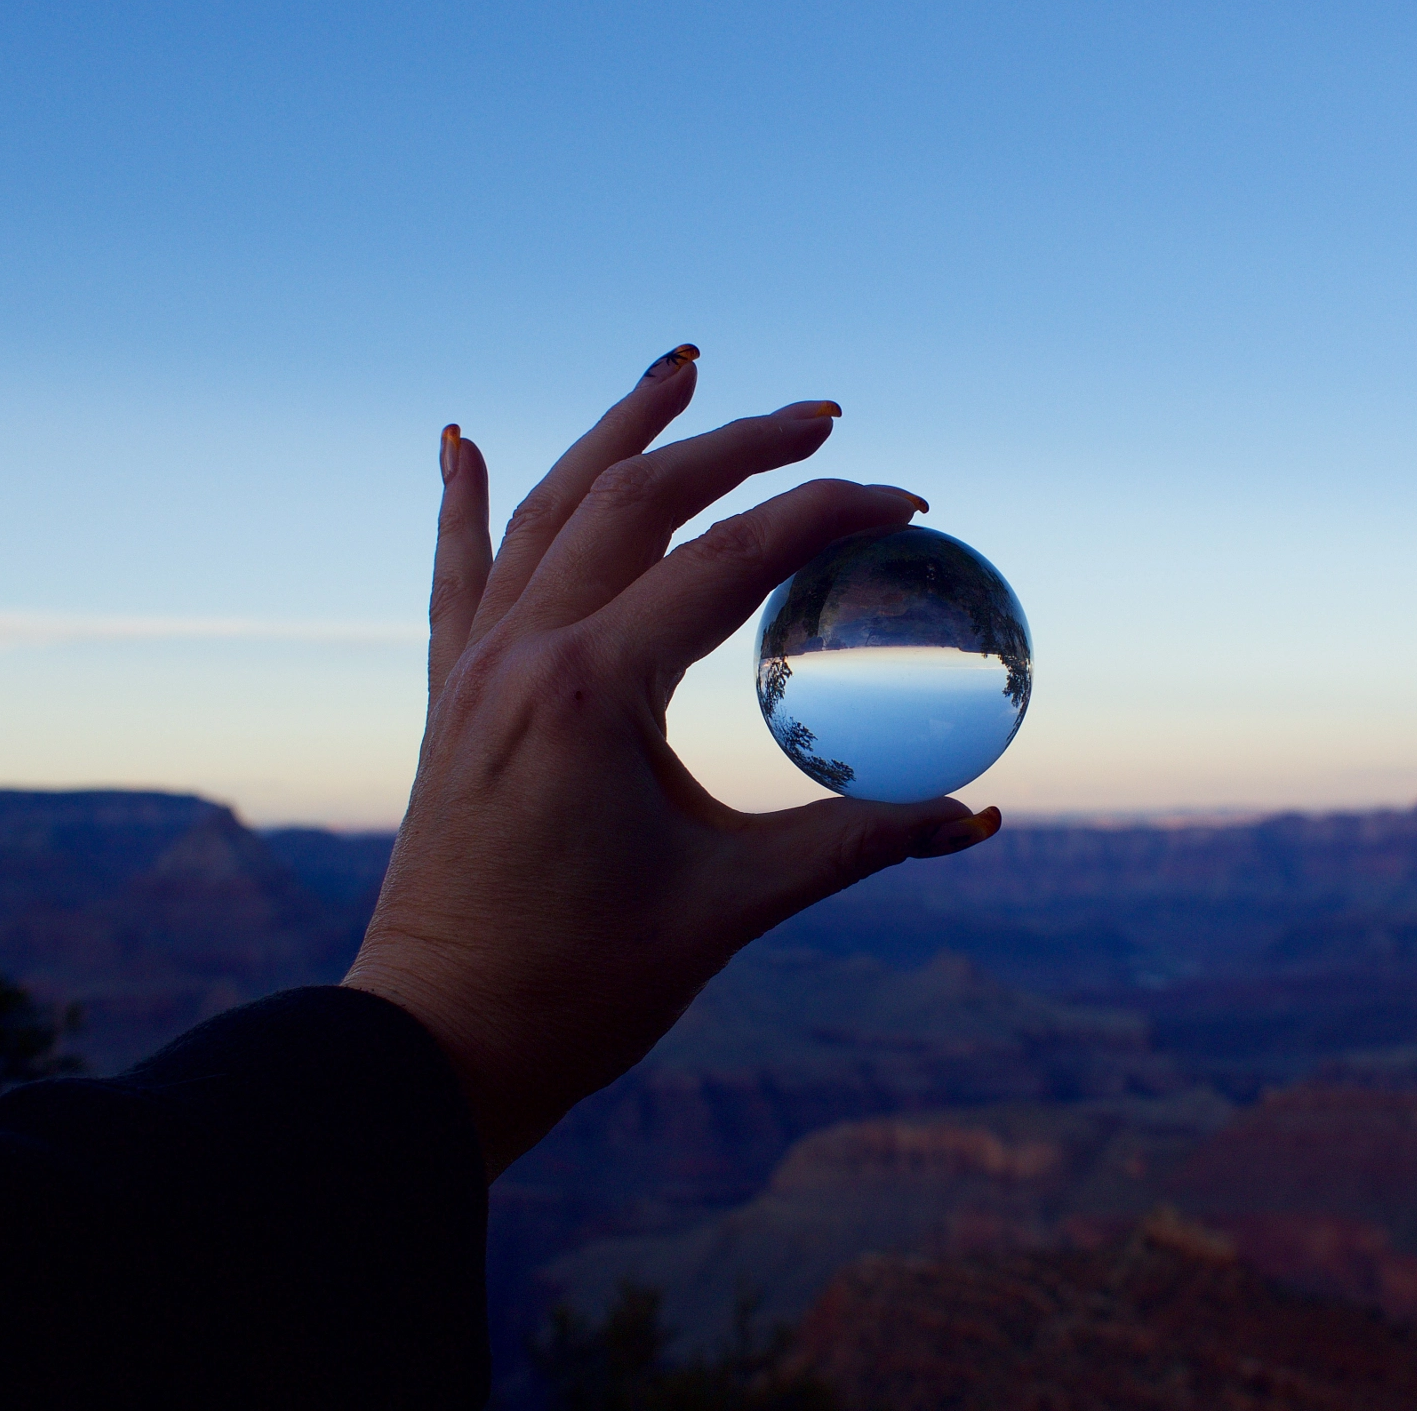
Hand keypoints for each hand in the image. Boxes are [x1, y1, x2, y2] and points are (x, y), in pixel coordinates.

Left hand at [343, 346, 1001, 1177]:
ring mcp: (476, 669)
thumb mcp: (734, 903)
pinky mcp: (450, 700)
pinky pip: (456, 575)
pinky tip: (459, 440)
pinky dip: (463, 502)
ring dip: (620, 433)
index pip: (733, 559)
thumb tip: (977, 819)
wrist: (438, 1046)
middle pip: (639, 499)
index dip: (831, 516)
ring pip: (547, 509)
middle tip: (824, 418)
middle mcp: (525, 651)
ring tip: (679, 370)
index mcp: (595, 688)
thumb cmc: (582, 986)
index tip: (908, 500)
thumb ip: (859, 842)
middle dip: (739, 445)